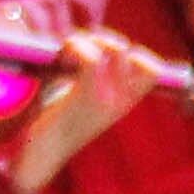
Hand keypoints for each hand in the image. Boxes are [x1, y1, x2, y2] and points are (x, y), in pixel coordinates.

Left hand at [12, 32, 172, 193]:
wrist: (41, 154)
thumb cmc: (55, 121)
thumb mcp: (82, 97)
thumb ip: (93, 74)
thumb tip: (90, 39)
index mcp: (123, 102)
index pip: (152, 71)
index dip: (137, 54)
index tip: (109, 52)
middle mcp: (121, 101)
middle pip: (130, 52)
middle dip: (104, 39)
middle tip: (80, 46)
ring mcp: (107, 99)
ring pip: (115, 50)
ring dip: (90, 40)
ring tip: (69, 48)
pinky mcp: (86, 98)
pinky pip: (93, 60)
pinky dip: (77, 48)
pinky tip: (63, 55)